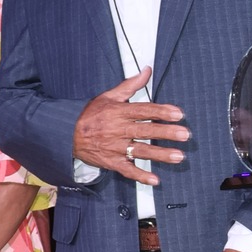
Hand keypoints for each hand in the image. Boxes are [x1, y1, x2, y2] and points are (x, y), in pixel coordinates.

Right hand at [73, 66, 189, 184]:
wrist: (67, 134)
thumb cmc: (90, 114)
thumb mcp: (108, 96)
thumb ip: (130, 85)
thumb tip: (147, 71)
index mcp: (118, 112)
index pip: (143, 110)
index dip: (161, 112)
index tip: (178, 113)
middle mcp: (118, 130)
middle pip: (146, 131)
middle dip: (166, 133)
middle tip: (185, 134)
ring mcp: (115, 147)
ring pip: (140, 151)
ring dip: (160, 155)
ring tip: (178, 156)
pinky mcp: (112, 162)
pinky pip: (127, 170)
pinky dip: (140, 176)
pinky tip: (155, 180)